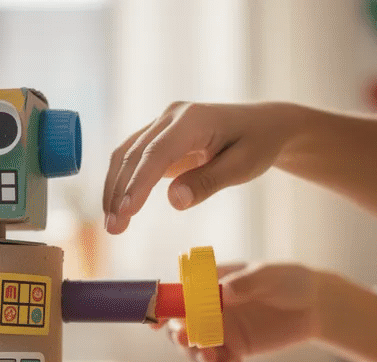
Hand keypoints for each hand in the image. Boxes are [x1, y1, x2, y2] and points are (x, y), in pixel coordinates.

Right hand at [105, 102, 289, 233]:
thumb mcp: (242, 167)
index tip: (126, 211)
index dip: (139, 182)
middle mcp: (170, 117)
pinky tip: (117, 207)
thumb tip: (174, 201)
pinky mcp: (157, 138)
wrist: (264, 125)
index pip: (157, 152)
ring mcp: (161, 125)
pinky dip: (121, 183)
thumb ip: (208, 182)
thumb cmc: (257, 144)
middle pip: (133, 154)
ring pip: (125, 155)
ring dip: (114, 189)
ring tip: (112, 224)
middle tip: (114, 228)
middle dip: (120, 192)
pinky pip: (131, 158)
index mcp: (193, 119)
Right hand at [165, 262, 324, 361]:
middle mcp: (210, 308)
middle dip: (178, 335)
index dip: (163, 307)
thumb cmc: (290, 281)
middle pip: (180, 325)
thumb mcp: (269, 276)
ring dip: (197, 354)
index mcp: (211, 284)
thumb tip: (222, 292)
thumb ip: (244, 283)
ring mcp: (222, 330)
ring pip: (195, 347)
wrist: (317, 306)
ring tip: (212, 357)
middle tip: (189, 341)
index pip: (179, 294)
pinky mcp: (236, 348)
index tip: (158, 321)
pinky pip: (219, 361)